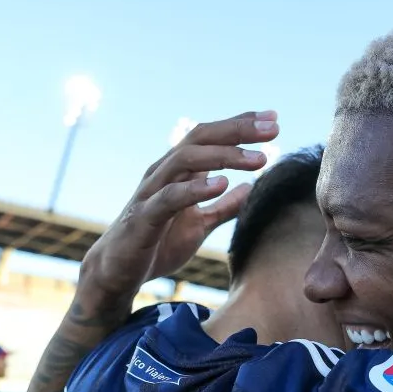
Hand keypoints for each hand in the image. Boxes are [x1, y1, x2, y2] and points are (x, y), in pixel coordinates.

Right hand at [79, 110, 279, 302]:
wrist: (118, 273)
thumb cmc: (157, 244)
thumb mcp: (199, 225)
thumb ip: (224, 207)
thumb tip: (250, 189)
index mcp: (178, 171)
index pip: (210, 136)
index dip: (240, 125)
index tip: (273, 119)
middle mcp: (164, 172)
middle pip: (201, 137)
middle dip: (238, 130)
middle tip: (273, 129)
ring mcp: (151, 191)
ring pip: (185, 159)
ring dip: (225, 155)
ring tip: (259, 159)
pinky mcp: (144, 217)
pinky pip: (170, 197)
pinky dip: (196, 188)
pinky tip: (222, 184)